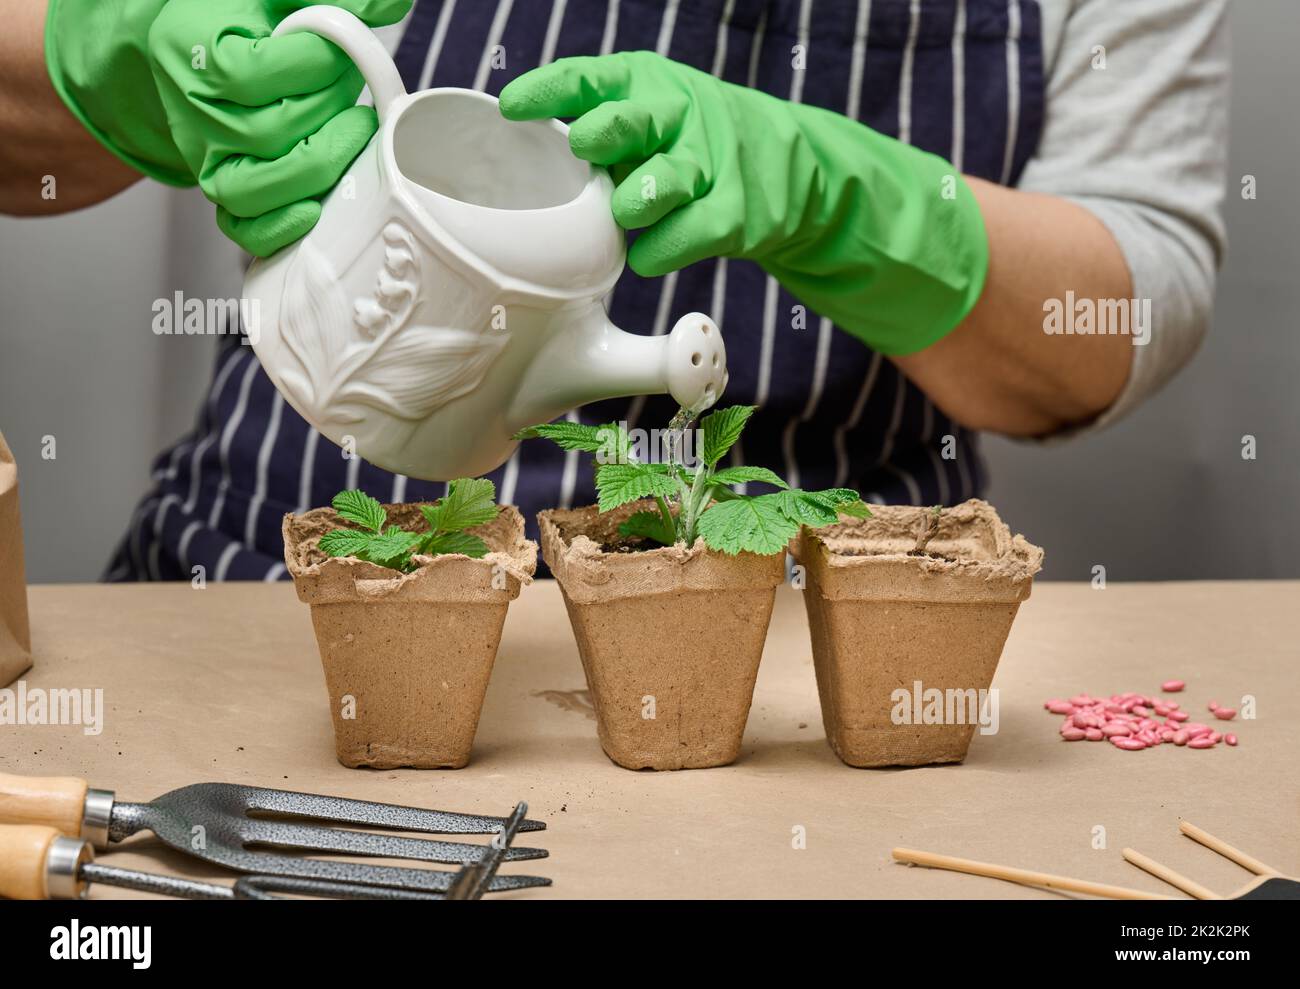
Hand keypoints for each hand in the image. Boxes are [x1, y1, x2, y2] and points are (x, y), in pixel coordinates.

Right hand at [46, 0, 411, 255]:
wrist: (192, 49)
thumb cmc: (235, 20)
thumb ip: (332, 0)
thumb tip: (391, 4)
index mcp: (190, 45)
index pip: (255, 72)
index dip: (314, 65)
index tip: (342, 55)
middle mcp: (193, 107)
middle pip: (270, 132)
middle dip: (328, 112)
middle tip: (351, 93)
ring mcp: (206, 155)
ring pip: (261, 186)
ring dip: (319, 167)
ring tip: (350, 136)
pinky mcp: (222, 188)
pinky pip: (244, 227)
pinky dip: (281, 226)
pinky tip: (317, 206)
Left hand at [500, 51, 988, 355]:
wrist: (797, 170)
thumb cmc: (694, 144)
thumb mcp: (653, 113)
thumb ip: (600, 125)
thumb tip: (523, 153)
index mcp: (648, 82)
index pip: (588, 78)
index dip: (547, 92)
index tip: (510, 109)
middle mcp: (679, 114)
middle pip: (627, 121)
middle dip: (598, 137)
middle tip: (583, 151)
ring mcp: (710, 164)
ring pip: (659, 184)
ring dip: (632, 203)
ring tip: (625, 214)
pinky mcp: (734, 215)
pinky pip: (683, 238)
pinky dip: (657, 254)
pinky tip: (646, 256)